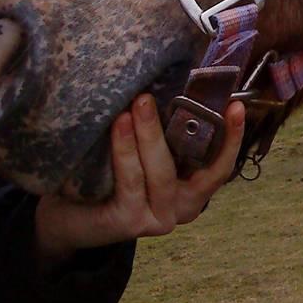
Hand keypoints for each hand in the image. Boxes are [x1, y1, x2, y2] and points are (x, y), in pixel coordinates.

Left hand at [34, 95, 244, 269]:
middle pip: (196, 167)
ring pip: (160, 172)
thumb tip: (173, 80)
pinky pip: (131, 181)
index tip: (236, 105)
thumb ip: (166, 133)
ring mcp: (156, 217)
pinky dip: (125, 150)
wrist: (67, 215)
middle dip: (186, 124)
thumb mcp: (145, 152)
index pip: (220, 166)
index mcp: (192, 189)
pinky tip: (120, 125)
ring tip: (138, 103)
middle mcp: (181, 208)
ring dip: (149, 134)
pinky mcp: (129, 222)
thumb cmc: (111, 175)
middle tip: (171, 90)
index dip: (232, 137)